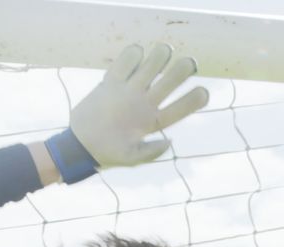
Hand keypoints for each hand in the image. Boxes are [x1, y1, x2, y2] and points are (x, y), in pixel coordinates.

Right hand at [46, 44, 208, 182]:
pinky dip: (132, 55)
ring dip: (160, 57)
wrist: (80, 146)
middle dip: (181, 70)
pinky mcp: (111, 82)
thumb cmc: (108, 155)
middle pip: (170, 81)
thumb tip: (169, 142)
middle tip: (188, 64)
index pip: (179, 109)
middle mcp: (145, 103)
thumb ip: (150, 152)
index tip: (203, 92)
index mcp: (153, 122)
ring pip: (152, 67)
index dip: (194, 100)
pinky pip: (125, 62)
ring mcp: (129, 91)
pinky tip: (136, 54)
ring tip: (163, 52)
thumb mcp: (130, 158)